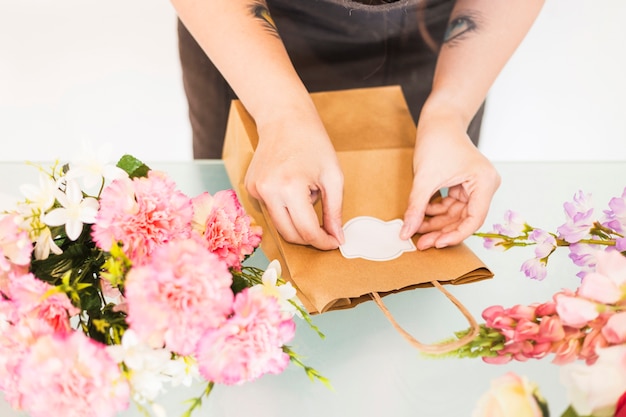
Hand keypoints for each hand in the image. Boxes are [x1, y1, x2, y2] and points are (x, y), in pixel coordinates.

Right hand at [244, 111, 344, 249]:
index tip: (334, 242)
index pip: (306, 230)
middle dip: (310, 238)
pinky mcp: (250, 188)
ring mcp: (255, 190)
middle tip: (326, 231)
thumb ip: (335, 211)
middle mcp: (267, 191)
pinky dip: (286, 208)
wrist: (284, 118)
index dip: (323, 241)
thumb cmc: (313, 143)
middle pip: (289, 234)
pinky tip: (293, 187)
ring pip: (279, 225)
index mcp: (289, 187)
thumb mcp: (333, 176)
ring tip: (308, 196)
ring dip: (297, 222)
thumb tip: (337, 238)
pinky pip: (271, 210)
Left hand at [400, 114, 499, 249]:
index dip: (454, 235)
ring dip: (437, 223)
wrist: (439, 119)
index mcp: (485, 183)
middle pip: (465, 220)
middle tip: (420, 243)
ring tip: (416, 232)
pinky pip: (451, 206)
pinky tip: (420, 214)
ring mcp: (475, 186)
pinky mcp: (464, 185)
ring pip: (456, 215)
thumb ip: (416, 207)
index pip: (474, 219)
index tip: (435, 244)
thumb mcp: (424, 178)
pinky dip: (436, 211)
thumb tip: (406, 233)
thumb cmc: (437, 141)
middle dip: (442, 231)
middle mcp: (485, 186)